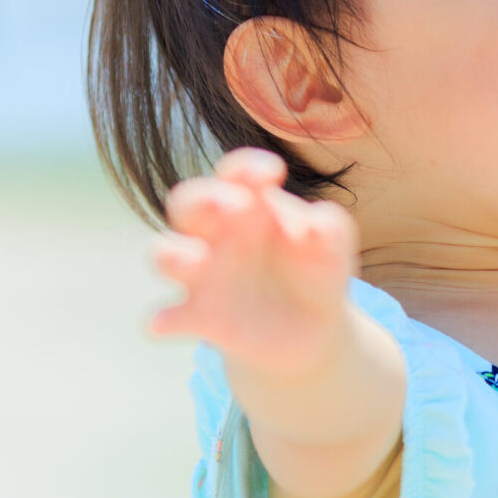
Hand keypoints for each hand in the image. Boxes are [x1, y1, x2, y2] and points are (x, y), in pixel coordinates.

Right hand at [148, 147, 357, 377]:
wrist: (311, 329)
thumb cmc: (316, 270)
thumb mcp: (333, 247)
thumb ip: (330, 229)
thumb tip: (316, 225)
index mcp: (250, 203)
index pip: (236, 174)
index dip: (247, 168)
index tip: (273, 173)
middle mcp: (216, 231)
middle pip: (188, 202)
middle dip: (205, 200)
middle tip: (235, 206)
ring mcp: (202, 273)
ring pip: (165, 252)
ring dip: (174, 254)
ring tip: (197, 260)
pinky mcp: (198, 316)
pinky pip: (171, 316)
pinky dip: (164, 320)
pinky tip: (164, 325)